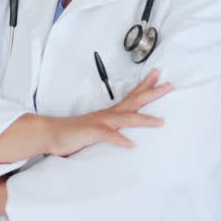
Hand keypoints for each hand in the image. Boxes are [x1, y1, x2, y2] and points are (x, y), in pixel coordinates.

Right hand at [41, 69, 172, 156]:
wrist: (51, 133)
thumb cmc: (73, 133)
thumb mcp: (97, 130)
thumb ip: (111, 130)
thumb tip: (126, 134)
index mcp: (109, 113)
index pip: (132, 97)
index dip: (146, 85)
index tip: (159, 76)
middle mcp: (107, 115)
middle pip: (134, 101)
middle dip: (152, 92)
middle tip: (169, 85)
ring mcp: (100, 122)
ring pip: (126, 118)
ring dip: (144, 119)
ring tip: (160, 122)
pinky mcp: (92, 132)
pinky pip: (108, 135)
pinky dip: (120, 139)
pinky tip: (131, 144)